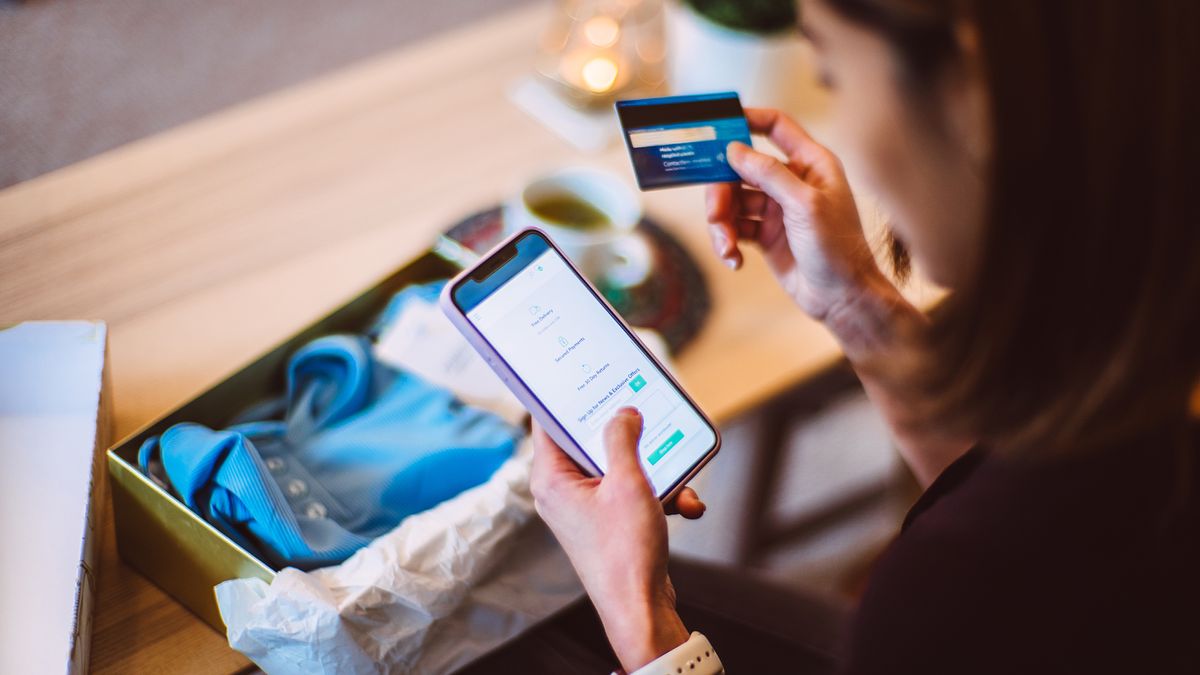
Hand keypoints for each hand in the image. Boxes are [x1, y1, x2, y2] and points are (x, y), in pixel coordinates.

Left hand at [530, 408, 704, 671]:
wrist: (641, 609)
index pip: (547, 422)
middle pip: (589, 440)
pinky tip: (686, 505)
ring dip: (655, 470)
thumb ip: (622, 439)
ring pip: (620, 466)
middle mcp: (563, 490)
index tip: (582, 374)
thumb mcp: (627, 484)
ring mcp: (587, 507)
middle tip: (644, 410)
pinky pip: (634, 491)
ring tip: (678, 481)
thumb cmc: (624, 553)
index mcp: (551, 478)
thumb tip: (623, 413)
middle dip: (626, 433)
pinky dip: (661, 494)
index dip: (564, 396)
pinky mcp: (609, 520)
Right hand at [706, 108, 905, 355]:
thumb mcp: (804, 205)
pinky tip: (734, 260)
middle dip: (722, 192)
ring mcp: (777, 208)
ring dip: (722, 224)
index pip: (777, 127)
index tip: (719, 127)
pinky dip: (728, 242)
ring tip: (726, 246)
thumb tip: (734, 149)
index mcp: (810, 164)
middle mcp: (792, 182)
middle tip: (715, 214)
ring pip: (733, 201)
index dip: (748, 120)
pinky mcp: (766, 234)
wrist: (841, 298)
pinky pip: (735, 228)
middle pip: (741, 170)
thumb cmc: (837, 248)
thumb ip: (769, 174)